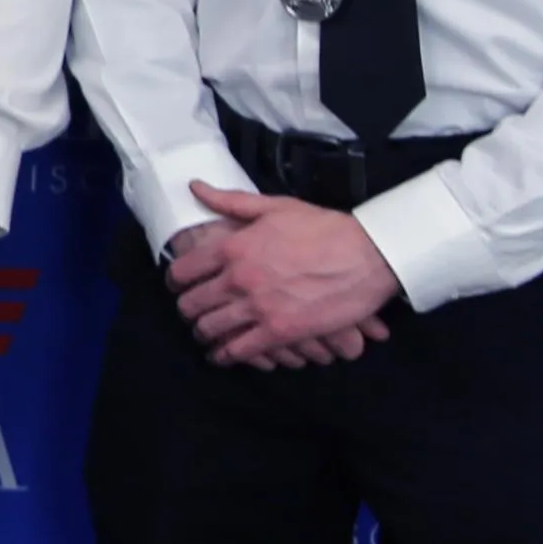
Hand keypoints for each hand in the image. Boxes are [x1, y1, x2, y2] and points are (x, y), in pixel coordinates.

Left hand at [168, 181, 399, 368]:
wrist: (367, 255)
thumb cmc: (323, 228)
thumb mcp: (274, 207)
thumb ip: (230, 201)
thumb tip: (195, 187)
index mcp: (233, 246)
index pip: (183, 271)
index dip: (175, 281)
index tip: (178, 286)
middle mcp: (238, 278)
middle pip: (192, 304)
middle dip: (187, 310)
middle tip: (191, 312)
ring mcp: (258, 308)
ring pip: (210, 329)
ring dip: (204, 333)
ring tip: (205, 334)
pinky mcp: (280, 332)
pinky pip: (239, 351)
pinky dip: (225, 356)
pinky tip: (222, 355)